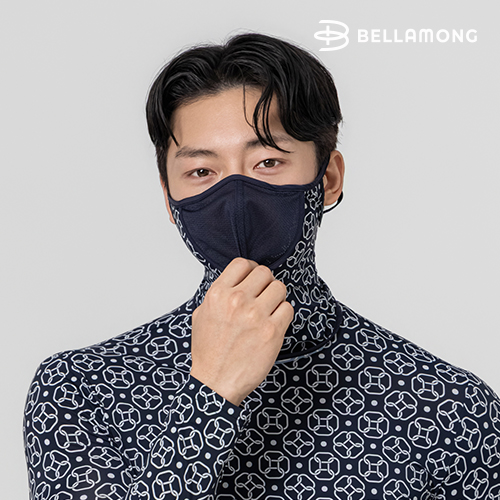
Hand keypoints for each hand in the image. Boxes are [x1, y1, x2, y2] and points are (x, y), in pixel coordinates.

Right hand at [190, 257, 293, 405]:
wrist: (216, 382)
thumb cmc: (209, 352)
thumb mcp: (201, 315)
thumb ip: (218, 294)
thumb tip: (235, 281)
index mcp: (218, 294)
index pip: (243, 263)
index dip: (251, 269)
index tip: (254, 278)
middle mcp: (237, 300)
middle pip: (264, 273)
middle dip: (265, 283)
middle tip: (263, 296)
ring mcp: (256, 315)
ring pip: (279, 287)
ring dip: (276, 298)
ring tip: (269, 310)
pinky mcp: (273, 331)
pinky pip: (288, 308)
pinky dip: (283, 314)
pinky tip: (274, 324)